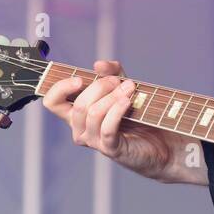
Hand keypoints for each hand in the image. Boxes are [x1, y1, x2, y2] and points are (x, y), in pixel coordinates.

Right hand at [43, 58, 202, 182]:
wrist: (161, 141)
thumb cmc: (138, 115)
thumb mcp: (123, 86)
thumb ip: (112, 72)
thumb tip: (98, 65)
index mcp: (76, 113)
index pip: (52, 101)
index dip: (60, 88)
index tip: (80, 79)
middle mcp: (80, 129)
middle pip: (78, 104)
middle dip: (100, 87)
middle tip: (119, 81)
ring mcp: (94, 140)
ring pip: (93, 114)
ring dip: (112, 97)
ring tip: (130, 88)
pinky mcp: (111, 149)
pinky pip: (107, 128)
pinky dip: (117, 111)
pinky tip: (127, 102)